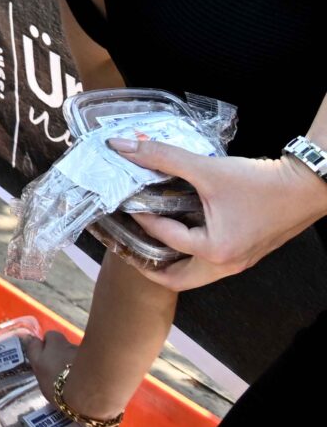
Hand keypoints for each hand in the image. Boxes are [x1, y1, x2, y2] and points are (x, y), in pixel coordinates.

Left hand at [115, 135, 326, 289]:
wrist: (305, 186)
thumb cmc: (260, 183)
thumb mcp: (206, 168)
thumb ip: (161, 157)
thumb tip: (122, 146)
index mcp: (214, 251)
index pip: (164, 238)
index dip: (139, 218)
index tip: (123, 202)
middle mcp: (225, 265)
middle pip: (175, 280)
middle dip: (146, 265)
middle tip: (123, 245)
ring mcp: (237, 262)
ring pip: (193, 275)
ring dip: (167, 261)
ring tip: (144, 239)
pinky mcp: (244, 253)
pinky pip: (207, 264)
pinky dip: (187, 254)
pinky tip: (176, 230)